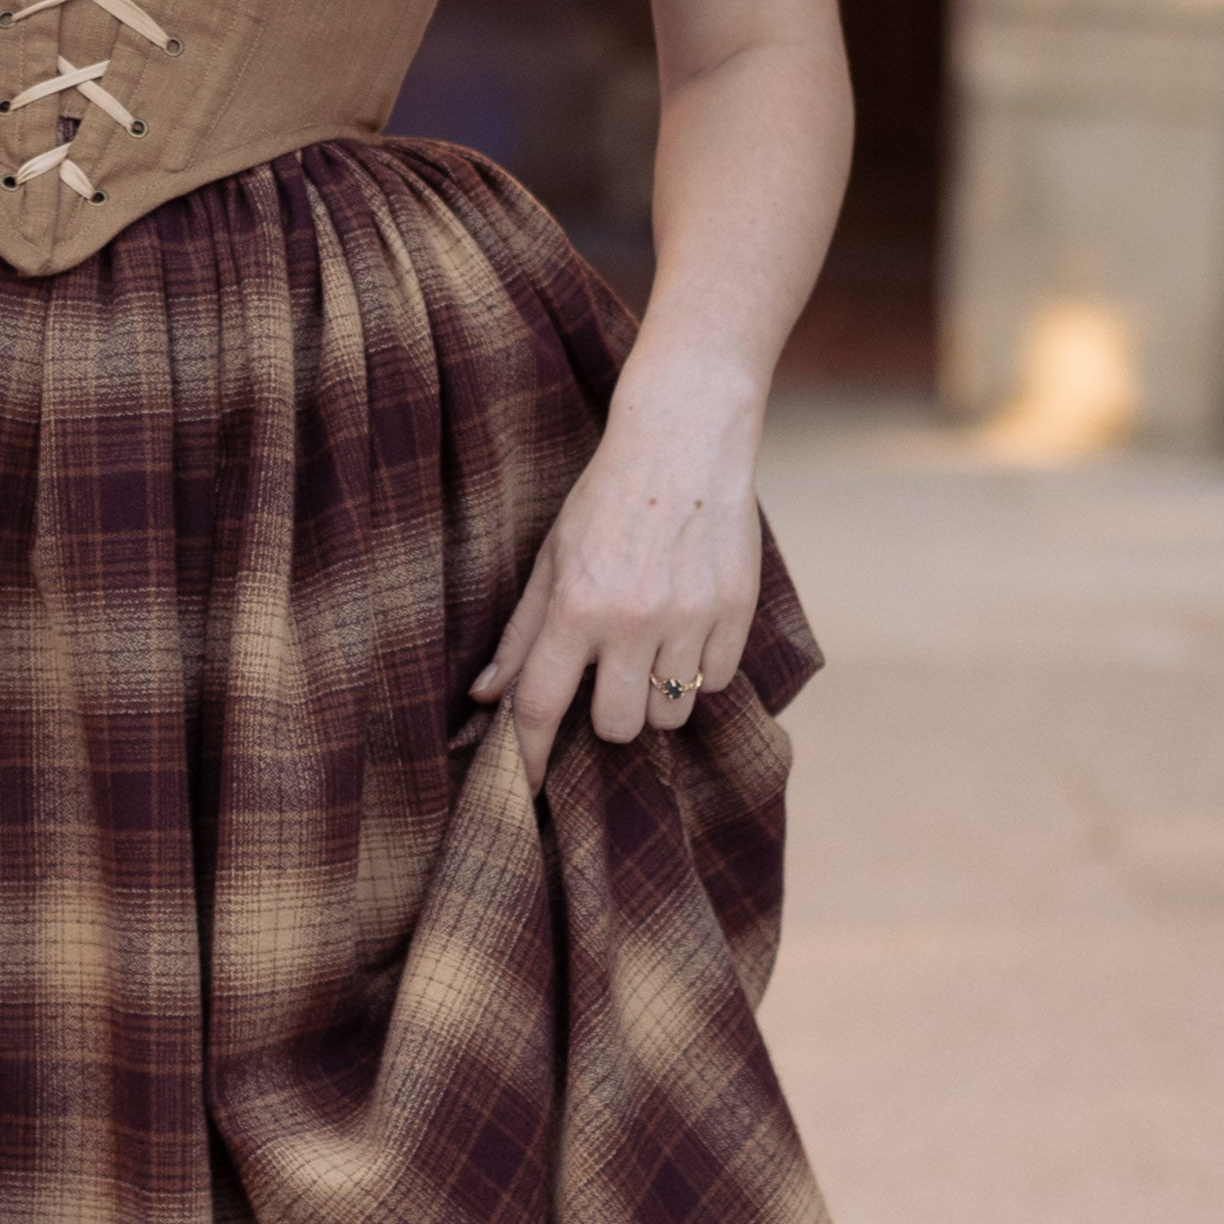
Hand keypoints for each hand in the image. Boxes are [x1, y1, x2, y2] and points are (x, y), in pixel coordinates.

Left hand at [469, 383, 764, 781]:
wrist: (687, 435)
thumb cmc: (608, 498)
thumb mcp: (552, 558)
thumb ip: (523, 634)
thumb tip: (487, 699)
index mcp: (576, 607)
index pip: (542, 707)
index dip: (530, 757)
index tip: (525, 788)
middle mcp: (632, 619)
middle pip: (619, 728)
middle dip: (612, 716)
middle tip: (614, 680)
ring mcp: (689, 616)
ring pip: (672, 713)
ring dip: (660, 695)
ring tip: (655, 647)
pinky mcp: (736, 608)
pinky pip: (718, 681)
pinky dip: (703, 668)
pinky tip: (691, 626)